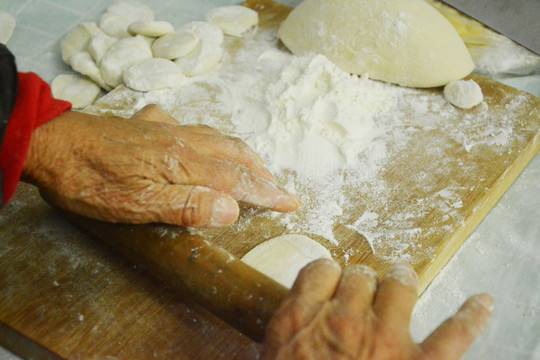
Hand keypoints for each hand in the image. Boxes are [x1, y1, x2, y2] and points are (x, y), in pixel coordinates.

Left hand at [22, 104, 300, 227]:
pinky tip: (202, 142)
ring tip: (255, 169)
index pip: (236, 180)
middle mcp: (183, 141)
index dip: (266, 193)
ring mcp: (167, 130)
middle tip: (279, 189)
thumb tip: (232, 208)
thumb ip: (186, 205)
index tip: (291, 202)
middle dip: (261, 173)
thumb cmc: (90, 180)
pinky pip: (192, 127)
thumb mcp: (136, 204)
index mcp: (183, 163)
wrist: (53, 144)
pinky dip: (210, 137)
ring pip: (217, 137)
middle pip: (234, 155)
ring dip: (242, 155)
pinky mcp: (151, 126)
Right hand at [240, 260, 492, 359]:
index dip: (326, 274)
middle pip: (359, 275)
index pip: (319, 270)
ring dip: (400, 280)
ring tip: (401, 281)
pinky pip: (453, 334)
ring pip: (399, 285)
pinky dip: (470, 317)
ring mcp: (386, 339)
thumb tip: (275, 331)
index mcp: (302, 320)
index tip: (329, 282)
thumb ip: (279, 338)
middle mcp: (343, 320)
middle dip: (360, 282)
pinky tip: (480, 304)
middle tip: (361, 294)